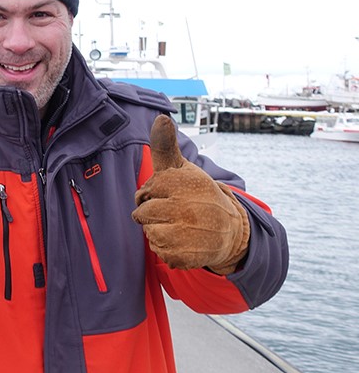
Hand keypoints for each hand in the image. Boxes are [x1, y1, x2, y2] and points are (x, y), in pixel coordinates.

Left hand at [132, 115, 249, 274]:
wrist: (231, 230)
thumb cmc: (197, 194)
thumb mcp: (181, 169)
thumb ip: (165, 146)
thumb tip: (161, 117)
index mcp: (181, 183)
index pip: (143, 193)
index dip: (152, 195)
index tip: (170, 194)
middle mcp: (184, 207)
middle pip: (141, 214)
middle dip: (152, 213)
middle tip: (175, 212)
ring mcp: (185, 233)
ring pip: (148, 233)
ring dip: (158, 231)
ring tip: (180, 226)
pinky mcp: (185, 255)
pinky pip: (159, 252)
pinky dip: (167, 249)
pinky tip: (185, 242)